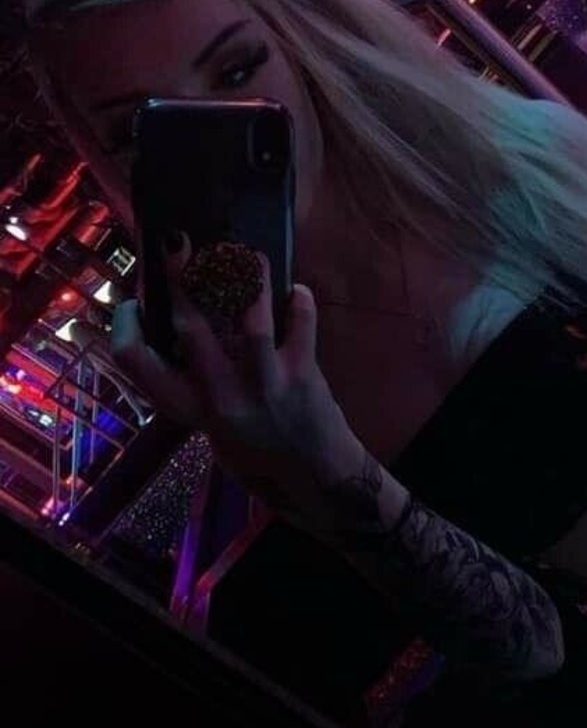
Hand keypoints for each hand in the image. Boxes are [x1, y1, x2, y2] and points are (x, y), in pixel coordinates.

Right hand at [111, 237, 366, 517]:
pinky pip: (302, 327)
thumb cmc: (262, 458)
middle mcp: (224, 398)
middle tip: (177, 245)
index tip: (131, 303)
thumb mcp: (217, 434)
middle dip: (182, 282)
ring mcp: (266, 386)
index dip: (126, 330)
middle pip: (192, 331)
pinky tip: (296, 288)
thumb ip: (201, 392)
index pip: (141, 367)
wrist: (320, 482)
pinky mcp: (304, 377)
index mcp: (195, 412)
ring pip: (252, 322)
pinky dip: (300, 303)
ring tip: (244, 250)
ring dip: (247, 279)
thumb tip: (191, 337)